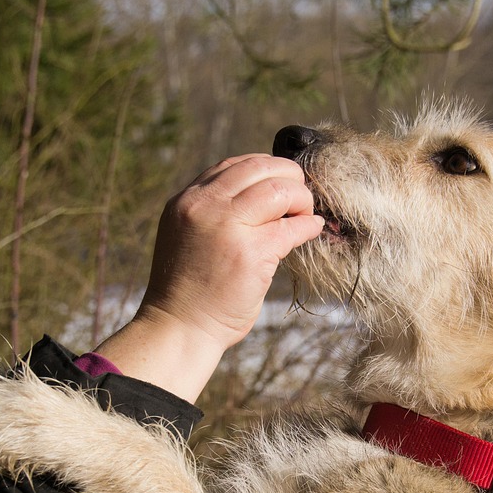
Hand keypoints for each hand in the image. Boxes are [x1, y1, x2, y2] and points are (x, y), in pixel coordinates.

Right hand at [96, 155, 322, 402]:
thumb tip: (259, 195)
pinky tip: (313, 229)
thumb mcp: (189, 236)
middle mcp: (204, 206)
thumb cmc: (188, 289)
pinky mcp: (251, 253)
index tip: (280, 182)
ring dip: (301, 198)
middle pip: (260, 167)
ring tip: (306, 213)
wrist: (179, 327)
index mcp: (186, 201)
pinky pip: (292, 227)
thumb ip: (213, 213)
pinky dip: (308, 225)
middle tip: (300, 195)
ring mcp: (227, 227)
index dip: (264, 169)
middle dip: (288, 175)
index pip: (233, 165)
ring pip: (279, 190)